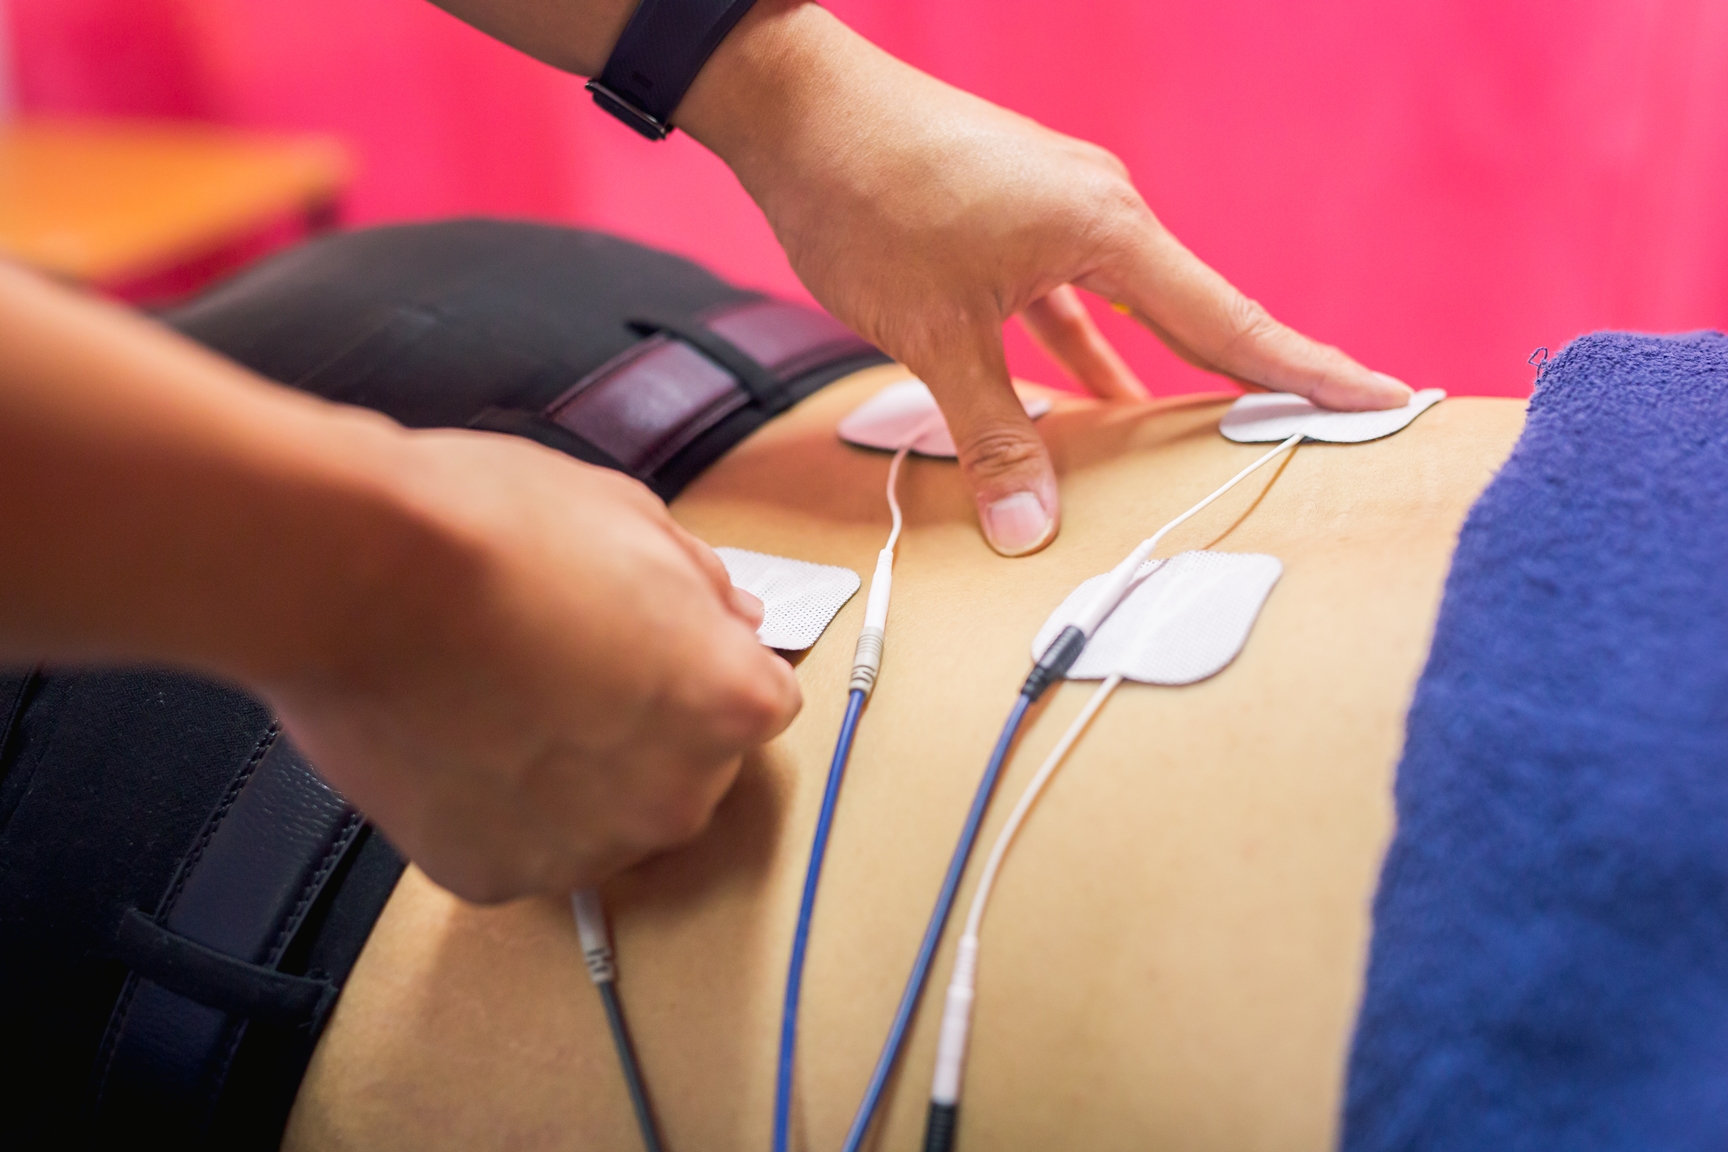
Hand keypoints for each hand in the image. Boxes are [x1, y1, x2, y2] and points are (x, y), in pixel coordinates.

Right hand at [258, 427, 798, 902]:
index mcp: (731, 703)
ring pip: (606, 816)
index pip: (758, 700)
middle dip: (646, 726)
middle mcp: (675, 795)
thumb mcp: (632, 516)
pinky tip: (460, 742)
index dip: (703, 662)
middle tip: (567, 665)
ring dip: (575, 777)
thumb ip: (703, 584)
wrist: (355, 576)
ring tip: (502, 700)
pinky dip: (499, 810)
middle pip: (689, 768)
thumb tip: (733, 616)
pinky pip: (521, 845)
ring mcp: (585, 848)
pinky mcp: (496, 876)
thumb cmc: (489, 533)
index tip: (653, 643)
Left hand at [682, 2, 1411, 554]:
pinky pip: (1072, 297)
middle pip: (1197, 314)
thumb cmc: (869, 199)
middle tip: (1326, 424)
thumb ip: (993, 437)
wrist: (797, 106)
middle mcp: (1101, 210)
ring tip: (1209, 436)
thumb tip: (1031, 530)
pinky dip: (1085, 349)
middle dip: (1253, 378)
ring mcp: (1057, 210)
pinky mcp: (1014, 217)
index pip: (1229, 323)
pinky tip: (1091, 404)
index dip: (1306, 372)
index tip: (1382, 398)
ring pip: (1130, 310)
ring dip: (1159, 374)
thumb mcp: (936, 337)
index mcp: (1107, 229)